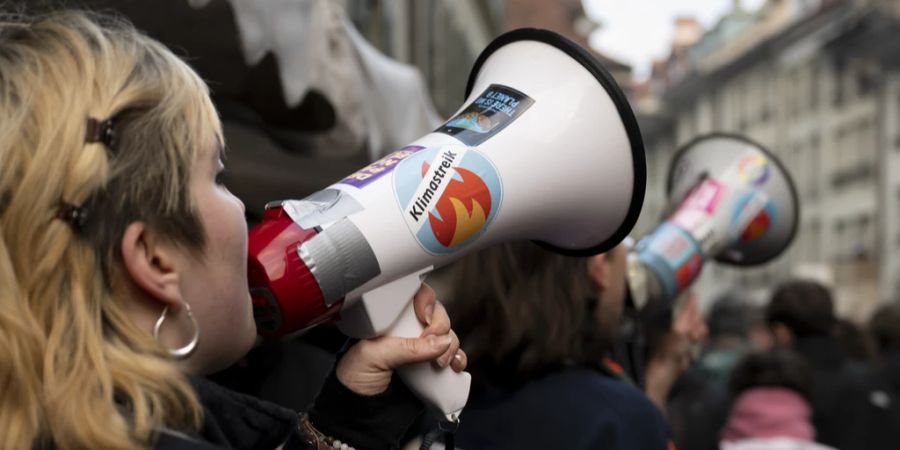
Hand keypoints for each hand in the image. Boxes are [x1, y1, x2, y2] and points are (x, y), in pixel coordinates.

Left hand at [336, 283, 466, 395]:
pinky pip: (454, 356)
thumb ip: (405, 346)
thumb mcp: (373, 357)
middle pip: (437, 315)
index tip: (425, 317)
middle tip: (433, 345)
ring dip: (451, 346)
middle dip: (441, 328)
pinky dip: (459, 359)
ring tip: (440, 363)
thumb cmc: (355, 380)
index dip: (426, 302)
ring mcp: (421, 349)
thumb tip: (440, 341)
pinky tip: (454, 365)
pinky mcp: (432, 366)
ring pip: (448, 336)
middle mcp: (407, 330)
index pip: (414, 297)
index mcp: (388, 320)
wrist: (361, 414)